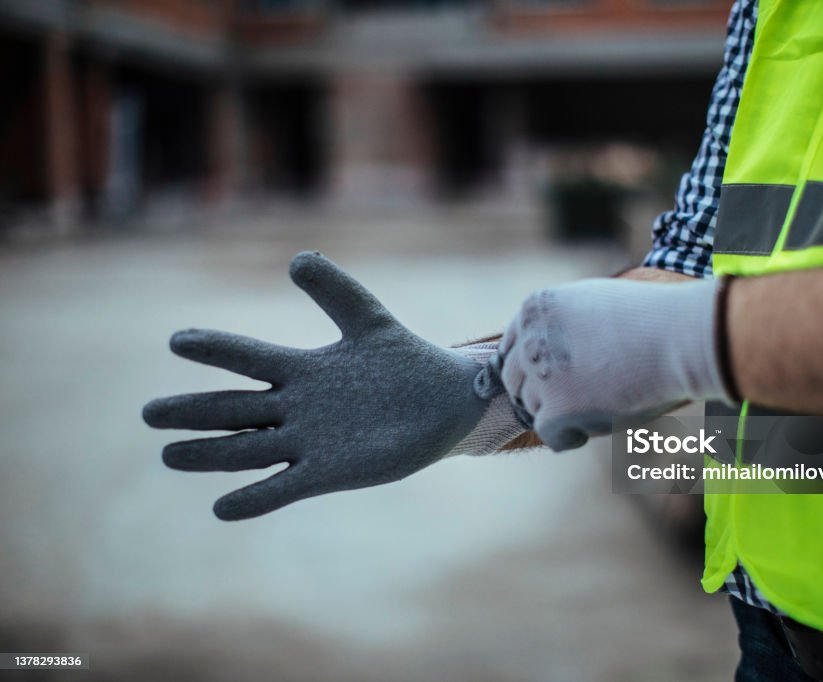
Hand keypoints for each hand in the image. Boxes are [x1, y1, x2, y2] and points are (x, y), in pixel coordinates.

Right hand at [144, 252, 491, 520]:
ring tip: (169, 454)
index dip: (215, 350)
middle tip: (149, 412)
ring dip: (209, 453)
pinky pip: (283, 488)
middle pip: (235, 409)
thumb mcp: (368, 320)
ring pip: (247, 449)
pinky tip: (221, 508)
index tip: (178, 340)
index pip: (248, 358)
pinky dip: (254, 499)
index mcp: (303, 370)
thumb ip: (335, 292)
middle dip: (193, 411)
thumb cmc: (408, 361)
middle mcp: (297, 408)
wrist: (447, 404)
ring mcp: (310, 443)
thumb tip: (297, 259)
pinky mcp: (329, 473)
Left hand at [496, 277, 727, 450]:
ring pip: (533, 407)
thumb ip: (563, 325)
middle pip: (515, 379)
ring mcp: (541, 375)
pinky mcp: (556, 409)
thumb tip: (546, 361)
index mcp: (536, 307)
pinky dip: (567, 437)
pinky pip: (548, 433)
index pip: (512, 347)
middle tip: (571, 402)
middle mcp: (530, 339)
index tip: (552, 381)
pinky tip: (588, 431)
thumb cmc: (651, 320)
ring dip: (558, 413)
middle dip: (540, 393)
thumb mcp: (594, 304)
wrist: (680, 338)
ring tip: (598, 407)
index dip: (532, 368)